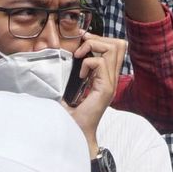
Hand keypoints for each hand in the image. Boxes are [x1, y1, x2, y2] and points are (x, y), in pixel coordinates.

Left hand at [66, 32, 123, 153]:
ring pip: (113, 49)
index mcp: (106, 76)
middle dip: (98, 39)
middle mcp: (111, 78)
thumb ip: (69, 76)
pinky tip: (80, 75)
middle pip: (119, 45)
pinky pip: (100, 64)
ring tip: (79, 58)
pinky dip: (87, 64)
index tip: (82, 39)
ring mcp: (110, 83)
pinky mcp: (105, 89)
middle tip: (81, 47)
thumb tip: (54, 60)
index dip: (99, 39)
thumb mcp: (68, 90)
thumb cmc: (71, 114)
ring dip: (94, 47)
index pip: (116, 48)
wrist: (75, 132)